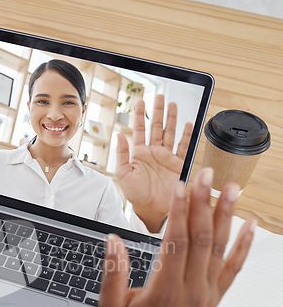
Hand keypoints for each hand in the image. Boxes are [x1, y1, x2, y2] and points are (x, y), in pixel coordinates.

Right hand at [100, 168, 254, 306]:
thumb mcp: (110, 306)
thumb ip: (113, 271)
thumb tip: (113, 239)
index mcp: (165, 290)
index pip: (176, 242)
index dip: (178, 211)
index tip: (180, 187)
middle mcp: (191, 290)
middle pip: (202, 238)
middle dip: (204, 202)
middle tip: (207, 174)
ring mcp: (206, 295)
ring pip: (220, 249)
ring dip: (227, 217)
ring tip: (232, 189)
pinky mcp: (213, 300)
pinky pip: (232, 269)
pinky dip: (243, 246)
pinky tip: (250, 227)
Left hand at [116, 94, 192, 232]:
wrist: (152, 209)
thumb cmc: (136, 195)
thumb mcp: (124, 174)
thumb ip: (122, 154)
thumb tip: (119, 135)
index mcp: (139, 154)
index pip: (139, 129)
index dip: (140, 115)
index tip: (140, 101)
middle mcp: (153, 153)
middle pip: (156, 127)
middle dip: (158, 111)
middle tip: (160, 96)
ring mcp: (166, 158)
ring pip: (169, 133)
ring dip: (171, 119)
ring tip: (172, 104)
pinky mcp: (178, 164)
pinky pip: (183, 147)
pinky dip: (186, 135)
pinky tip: (188, 124)